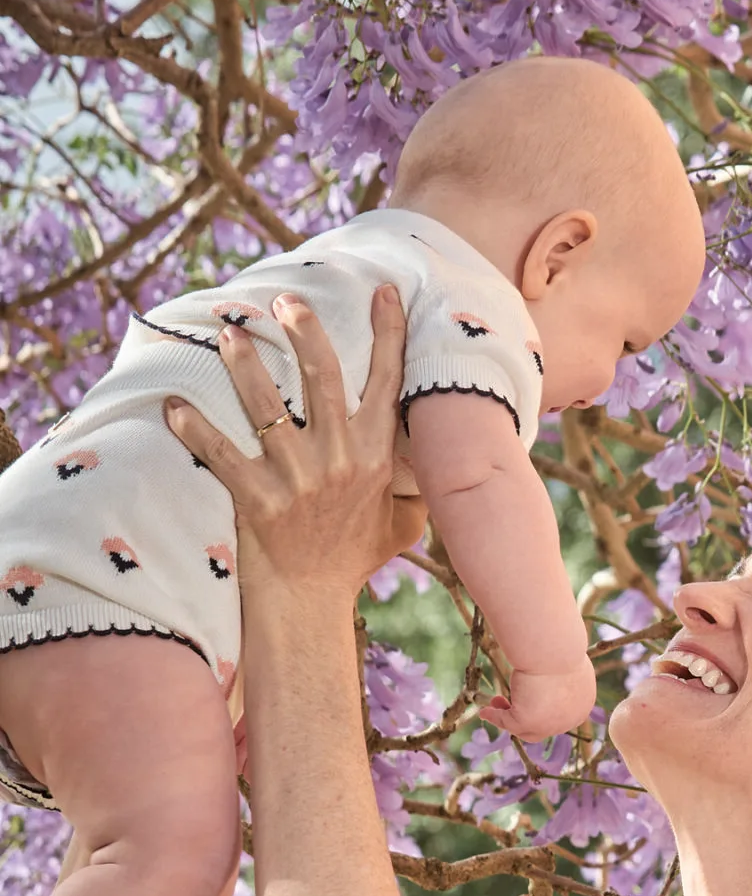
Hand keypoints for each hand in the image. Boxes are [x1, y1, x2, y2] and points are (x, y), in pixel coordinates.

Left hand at [164, 287, 407, 598]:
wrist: (309, 604)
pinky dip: (195, 429)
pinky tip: (172, 404)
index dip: (388, 335)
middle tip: (284, 299)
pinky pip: (222, 455)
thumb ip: (414, 489)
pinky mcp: (258, 501)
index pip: (387, 386)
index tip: (381, 291)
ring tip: (229, 333)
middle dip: (305, 330)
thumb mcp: (398, 526)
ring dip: (246, 365)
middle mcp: (339, 463)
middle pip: (324, 379)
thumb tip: (435, 461)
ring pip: (268, 408)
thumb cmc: (351, 560)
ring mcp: (297, 481)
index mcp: (375, 460)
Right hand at [482, 657, 597, 741]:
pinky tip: (485, 711)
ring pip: (526, 729)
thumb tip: (547, 662)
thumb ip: (555, 669)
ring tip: (493, 704)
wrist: (554, 647)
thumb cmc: (559, 643)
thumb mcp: (561, 658)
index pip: (560, 714)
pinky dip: (495, 718)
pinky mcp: (530, 721)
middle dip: (523, 714)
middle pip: (543, 726)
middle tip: (503, 699)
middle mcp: (570, 719)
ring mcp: (551, 724)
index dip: (540, 709)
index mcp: (583, 702)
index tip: (525, 696)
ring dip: (508, 718)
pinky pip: (508, 723)